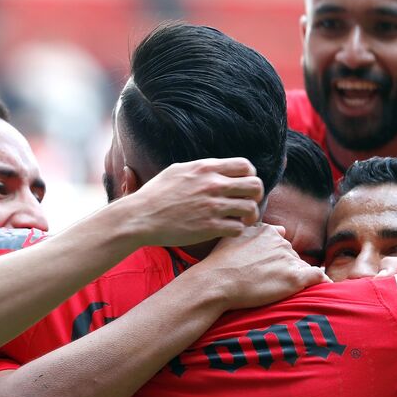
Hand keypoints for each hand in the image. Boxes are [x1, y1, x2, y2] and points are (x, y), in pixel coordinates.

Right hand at [120, 158, 263, 245]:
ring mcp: (212, 206)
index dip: (250, 176)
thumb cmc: (155, 195)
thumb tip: (215, 167)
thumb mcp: (177, 170)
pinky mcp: (210, 227)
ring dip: (248, 216)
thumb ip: (200, 168)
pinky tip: (228, 230)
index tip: (243, 186)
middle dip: (255, 196)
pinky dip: (237, 230)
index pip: (245, 165)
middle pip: (255, 186)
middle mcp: (213, 185)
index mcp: (206, 168)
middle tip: (247, 203)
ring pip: (250, 209)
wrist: (140, 217)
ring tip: (240, 219)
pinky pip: (238, 228)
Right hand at [193, 224, 328, 309]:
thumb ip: (253, 231)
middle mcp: (281, 242)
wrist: (217, 282)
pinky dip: (322, 280)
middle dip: (284, 268)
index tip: (265, 269)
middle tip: (266, 282)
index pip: (280, 242)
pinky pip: (318, 276)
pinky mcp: (293, 277)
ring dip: (294, 276)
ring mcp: (288, 259)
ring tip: (278, 288)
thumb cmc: (219, 263)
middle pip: (291, 256)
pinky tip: (325, 285)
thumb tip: (276, 230)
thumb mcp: (233, 237)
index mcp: (267, 231)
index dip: (274, 258)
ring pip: (301, 266)